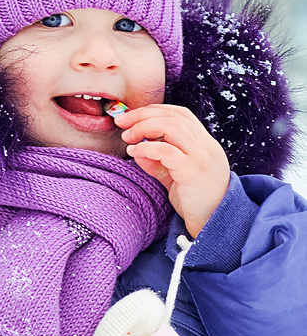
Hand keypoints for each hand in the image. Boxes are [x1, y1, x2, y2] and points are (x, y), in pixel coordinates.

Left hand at [115, 104, 229, 237]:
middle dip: (143, 115)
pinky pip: (167, 151)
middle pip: (173, 116)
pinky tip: (134, 151)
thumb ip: (156, 162)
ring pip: (171, 127)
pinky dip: (147, 148)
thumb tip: (135, 149)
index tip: (132, 116)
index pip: (179, 114)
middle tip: (121, 122)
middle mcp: (206, 146)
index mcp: (204, 143)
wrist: (215, 225)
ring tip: (127, 137)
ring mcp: (202, 157)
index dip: (154, 110)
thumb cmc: (195, 201)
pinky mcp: (193, 171)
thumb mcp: (173, 177)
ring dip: (143, 127)